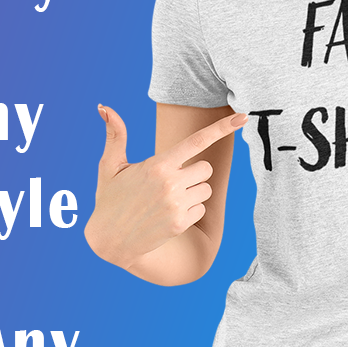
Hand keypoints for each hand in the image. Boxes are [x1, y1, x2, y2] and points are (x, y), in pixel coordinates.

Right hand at [84, 105, 246, 268]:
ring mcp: (176, 205)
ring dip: (193, 192)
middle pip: (205, 168)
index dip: (222, 128)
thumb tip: (104, 106)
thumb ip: (115, 135)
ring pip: (206, 189)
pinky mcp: (181, 223)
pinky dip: (190, 211)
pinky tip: (169, 214)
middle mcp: (170, 183)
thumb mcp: (110, 166)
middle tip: (170, 182)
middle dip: (193, 173)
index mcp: (157, 165)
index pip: (196, 141)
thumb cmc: (110, 199)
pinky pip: (202, 209)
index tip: (243, 117)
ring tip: (167, 199)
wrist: (108, 240)